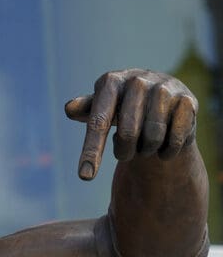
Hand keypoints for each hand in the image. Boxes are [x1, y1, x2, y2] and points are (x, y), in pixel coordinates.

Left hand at [65, 69, 197, 179]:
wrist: (161, 98)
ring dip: (146, 150)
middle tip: (124, 153)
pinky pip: (175, 139)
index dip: (91, 151)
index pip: (98, 122)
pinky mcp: (188, 100)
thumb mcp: (101, 107)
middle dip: (124, 152)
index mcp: (110, 81)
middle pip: (128, 134)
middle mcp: (138, 80)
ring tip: (145, 142)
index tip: (85, 177)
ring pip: (153, 138)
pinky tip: (165, 144)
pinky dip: (167, 151)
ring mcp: (165, 88)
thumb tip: (70, 108)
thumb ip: (85, 109)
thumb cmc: (121, 106)